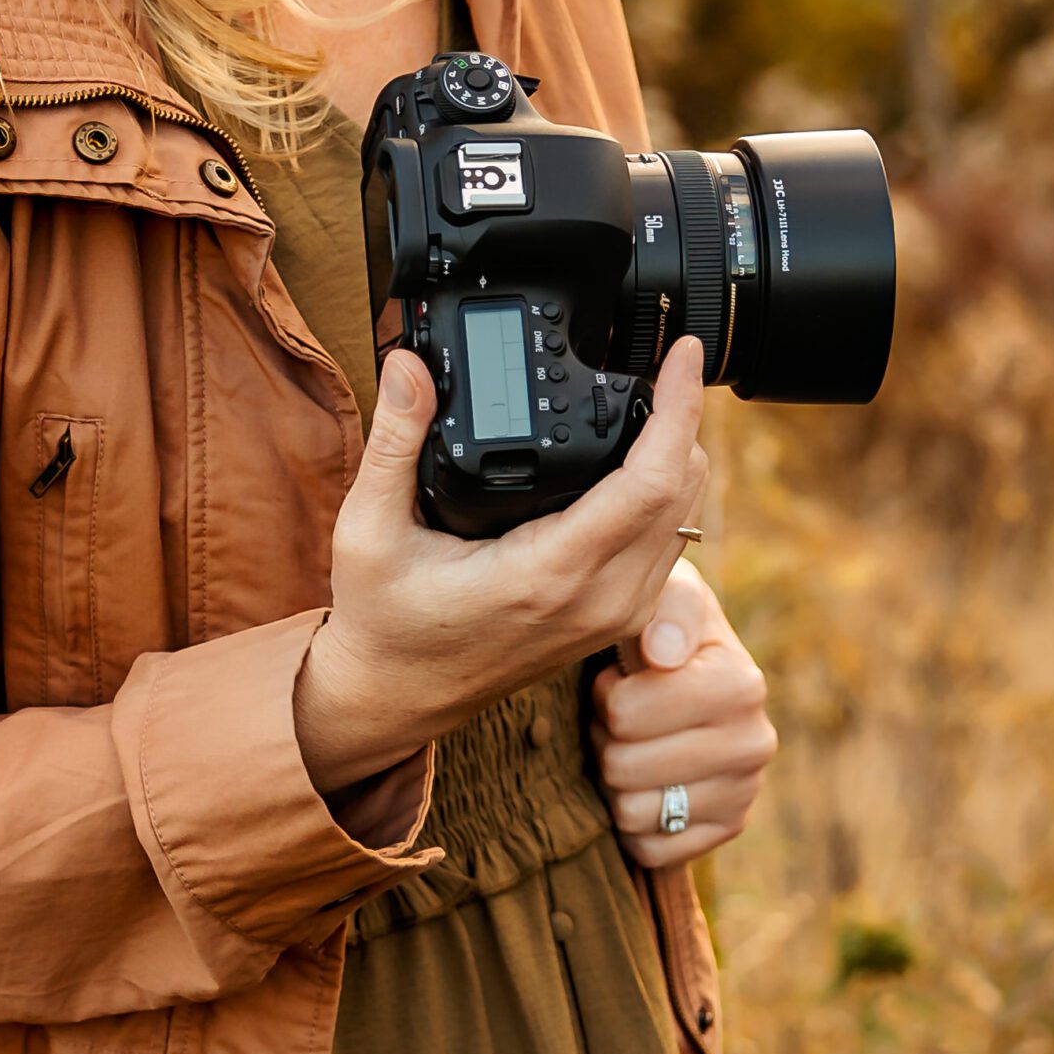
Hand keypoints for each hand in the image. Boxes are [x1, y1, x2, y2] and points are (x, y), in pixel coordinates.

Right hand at [295, 335, 708, 794]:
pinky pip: (665, 547)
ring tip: (657, 398)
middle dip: (684, 419)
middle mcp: (596, 599)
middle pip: (682, 493)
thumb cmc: (381, 620)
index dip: (677, 410)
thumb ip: (394, 441)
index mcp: (547, 573)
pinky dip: (666, 494)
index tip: (681, 353)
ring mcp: (610, 616)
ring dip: (680, 455)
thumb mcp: (369, 528)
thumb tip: (410, 365)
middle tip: (663, 361)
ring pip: (682, 520)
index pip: (650, 482)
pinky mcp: (609, 621)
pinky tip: (639, 459)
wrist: (391, 699)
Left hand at [588, 560, 777, 867]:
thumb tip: (664, 654)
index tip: (619, 674)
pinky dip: (632, 820)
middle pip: (623, 768)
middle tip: (619, 712)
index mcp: (742, 684)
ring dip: (614, 778)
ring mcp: (744, 794)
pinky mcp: (726, 831)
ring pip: (632, 813)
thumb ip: (667, 606)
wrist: (680, 666)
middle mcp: (755, 744)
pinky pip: (648, 850)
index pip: (626, 714)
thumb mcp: (666, 591)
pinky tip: (645, 779)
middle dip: (606, 736)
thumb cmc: (662, 623)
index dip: (606, 694)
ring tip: (632, 740)